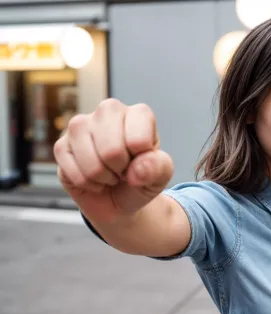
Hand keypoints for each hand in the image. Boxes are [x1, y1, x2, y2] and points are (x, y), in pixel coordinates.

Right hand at [53, 98, 173, 222]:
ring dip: (103, 178)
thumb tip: (137, 168)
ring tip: (111, 174)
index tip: (143, 162)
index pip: (139, 140)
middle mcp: (109, 111)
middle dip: (120, 170)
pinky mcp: (62, 144)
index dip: (142, 162)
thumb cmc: (142, 178)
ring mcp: (81, 125)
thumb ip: (158, 168)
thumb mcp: (160, 176)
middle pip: (112, 150)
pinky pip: (72, 171)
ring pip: (91, 162)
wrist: (120, 198)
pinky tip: (94, 179)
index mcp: (138, 114)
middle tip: (125, 170)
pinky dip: (87, 184)